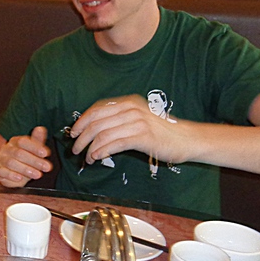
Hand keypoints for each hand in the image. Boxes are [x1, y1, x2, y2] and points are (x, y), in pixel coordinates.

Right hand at [0, 127, 52, 186]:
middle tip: (46, 167)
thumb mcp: (32, 150)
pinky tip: (20, 178)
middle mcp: (6, 149)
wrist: (10, 172)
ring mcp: (1, 159)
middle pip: (19, 153)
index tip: (45, 153)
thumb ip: (37, 140)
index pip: (23, 141)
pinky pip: (2, 171)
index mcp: (15, 141)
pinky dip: (11, 175)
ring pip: (10, 163)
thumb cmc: (23, 159)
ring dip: (25, 169)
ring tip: (37, 174)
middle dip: (34, 160)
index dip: (34, 147)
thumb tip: (40, 128)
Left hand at [70, 95, 184, 164]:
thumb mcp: (138, 119)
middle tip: (75, 149)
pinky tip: (97, 158)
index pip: (96, 109)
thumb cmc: (161, 132)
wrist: (187, 139)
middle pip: (96, 122)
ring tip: (86, 158)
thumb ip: (118, 120)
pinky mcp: (142, 136)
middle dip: (81, 137)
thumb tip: (93, 130)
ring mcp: (136, 122)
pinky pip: (114, 144)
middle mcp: (131, 109)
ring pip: (102, 134)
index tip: (73, 133)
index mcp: (128, 102)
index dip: (81, 121)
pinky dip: (101, 152)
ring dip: (90, 148)